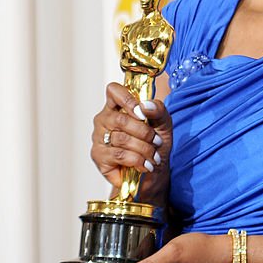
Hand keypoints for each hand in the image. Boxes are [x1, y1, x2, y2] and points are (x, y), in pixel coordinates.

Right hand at [90, 83, 172, 200]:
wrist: (154, 171)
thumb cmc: (155, 144)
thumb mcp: (163, 123)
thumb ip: (158, 109)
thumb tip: (145, 106)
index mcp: (118, 106)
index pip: (114, 91)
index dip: (127, 99)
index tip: (142, 114)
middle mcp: (104, 119)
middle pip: (120, 119)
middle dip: (144, 133)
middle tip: (156, 142)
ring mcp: (98, 138)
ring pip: (121, 139)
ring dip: (144, 149)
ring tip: (153, 156)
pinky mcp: (98, 156)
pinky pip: (119, 155)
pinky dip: (137, 160)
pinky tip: (144, 165)